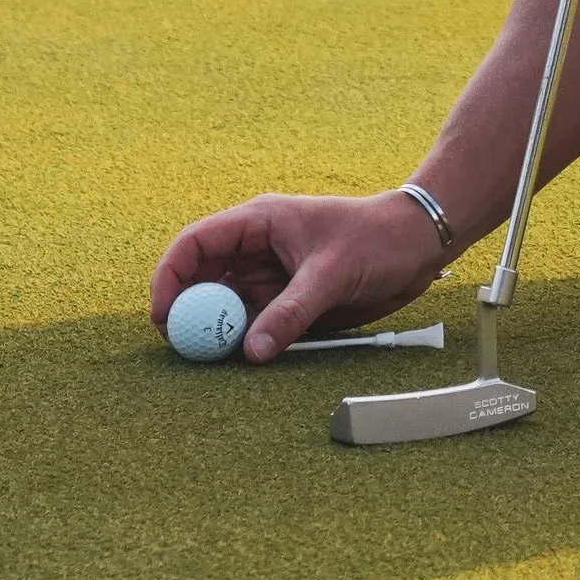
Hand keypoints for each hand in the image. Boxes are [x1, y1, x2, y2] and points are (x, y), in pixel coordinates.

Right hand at [150, 188, 444, 362]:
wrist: (418, 244)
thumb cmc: (378, 239)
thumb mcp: (333, 273)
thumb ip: (291, 311)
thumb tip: (250, 351)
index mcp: (259, 222)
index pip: (195, 243)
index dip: (170, 277)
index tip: (162, 315)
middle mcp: (257, 248)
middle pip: (202, 279)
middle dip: (188, 311)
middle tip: (183, 348)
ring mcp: (270, 275)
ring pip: (225, 305)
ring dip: (216, 330)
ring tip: (212, 358)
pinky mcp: (286, 300)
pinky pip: (252, 322)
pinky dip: (243, 339)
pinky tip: (243, 356)